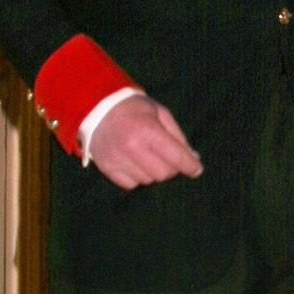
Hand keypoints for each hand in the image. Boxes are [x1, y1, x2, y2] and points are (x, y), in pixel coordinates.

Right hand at [86, 96, 203, 189]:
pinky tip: (133, 163)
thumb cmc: (134, 109)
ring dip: (152, 172)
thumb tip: (194, 158)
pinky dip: (137, 177)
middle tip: (167, 157)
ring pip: (148, 180)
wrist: (97, 108)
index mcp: (148, 131)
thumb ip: (178, 136)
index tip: (197, 170)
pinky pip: (131, 185)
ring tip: (146, 156)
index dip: (190, 166)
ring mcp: (118, 160)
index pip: (176, 157)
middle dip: (171, 168)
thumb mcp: (160, 113)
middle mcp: (132, 148)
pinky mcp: (107, 168)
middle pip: (164, 174)